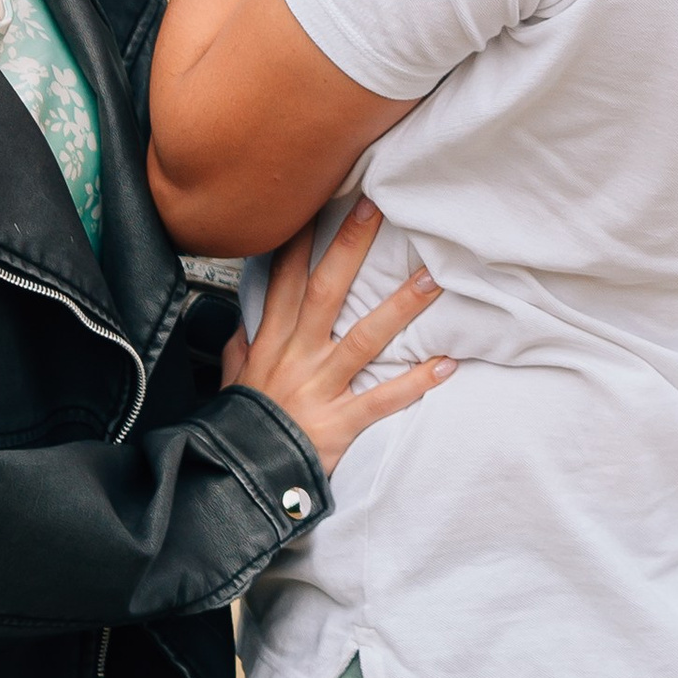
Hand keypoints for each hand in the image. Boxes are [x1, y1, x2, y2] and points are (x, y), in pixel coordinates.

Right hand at [221, 200, 451, 477]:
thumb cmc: (240, 427)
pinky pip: (383, 399)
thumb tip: (243, 321)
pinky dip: (416, 383)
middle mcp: (297, 356)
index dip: (299, 239)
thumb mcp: (231, 380)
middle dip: (350, 248)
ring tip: (433, 279)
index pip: (284, 280)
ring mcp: (320, 387)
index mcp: (272, 342)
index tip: (315, 200)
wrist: (240, 477)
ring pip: (365, 338)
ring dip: (401, 307)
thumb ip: (241, 347)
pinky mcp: (340, 422)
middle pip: (326, 291)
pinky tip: (446, 364)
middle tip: (375, 207)